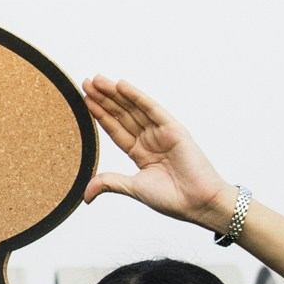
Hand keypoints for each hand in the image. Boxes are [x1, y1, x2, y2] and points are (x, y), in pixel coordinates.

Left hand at [82, 77, 230, 228]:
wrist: (197, 203)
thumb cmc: (172, 198)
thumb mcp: (133, 188)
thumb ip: (110, 183)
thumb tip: (86, 194)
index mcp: (140, 153)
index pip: (116, 129)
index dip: (100, 114)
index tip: (85, 100)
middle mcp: (150, 140)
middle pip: (122, 115)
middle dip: (104, 99)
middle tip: (86, 83)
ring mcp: (161, 133)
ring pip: (133, 109)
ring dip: (115, 94)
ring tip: (97, 80)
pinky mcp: (173, 128)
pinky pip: (151, 109)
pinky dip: (137, 96)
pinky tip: (121, 86)